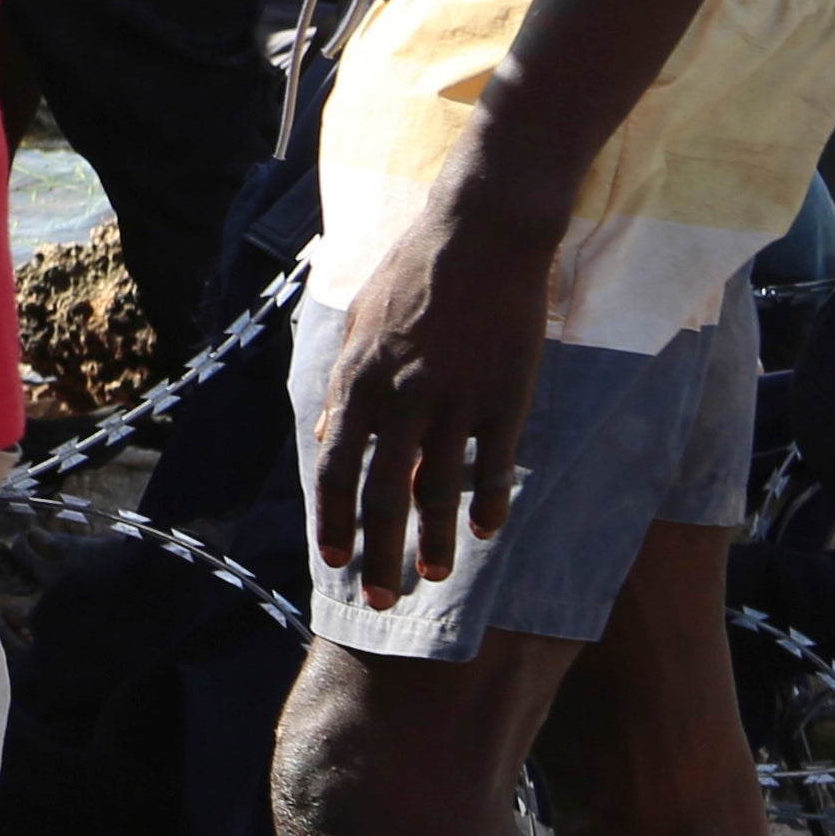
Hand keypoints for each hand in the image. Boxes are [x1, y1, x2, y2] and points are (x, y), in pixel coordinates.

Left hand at [307, 199, 557, 602]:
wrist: (482, 234)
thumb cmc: (414, 273)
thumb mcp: (358, 323)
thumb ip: (343, 386)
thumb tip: (329, 438)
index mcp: (358, 382)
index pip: (335, 470)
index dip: (333, 522)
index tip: (336, 562)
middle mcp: (401, 399)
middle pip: (384, 497)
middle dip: (380, 557)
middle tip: (381, 601)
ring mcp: (455, 401)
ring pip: (439, 491)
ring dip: (434, 544)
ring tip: (433, 578)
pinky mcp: (505, 396)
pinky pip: (495, 464)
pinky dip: (489, 502)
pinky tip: (485, 532)